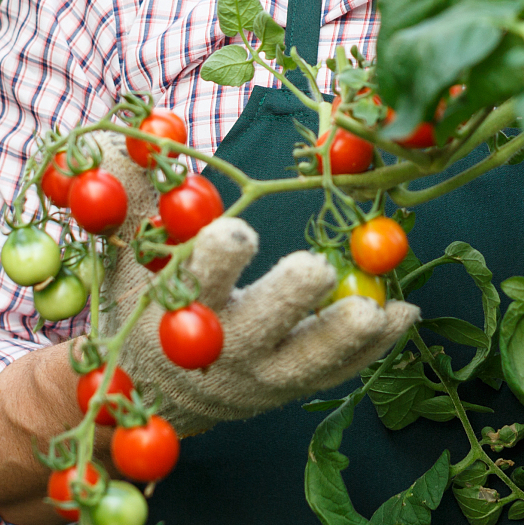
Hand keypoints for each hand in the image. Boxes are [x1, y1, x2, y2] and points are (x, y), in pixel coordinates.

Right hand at [86, 133, 418, 435]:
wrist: (156, 389)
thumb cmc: (145, 301)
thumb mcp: (127, 250)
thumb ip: (129, 194)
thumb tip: (118, 135)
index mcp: (178, 311)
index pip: (196, 284)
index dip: (215, 261)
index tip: (235, 233)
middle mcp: (223, 350)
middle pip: (259, 329)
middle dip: (287, 301)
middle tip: (315, 269)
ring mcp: (263, 375)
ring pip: (308, 362)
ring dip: (343, 337)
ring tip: (375, 309)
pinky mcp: (294, 387)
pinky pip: (339, 372)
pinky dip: (374, 349)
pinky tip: (404, 315)